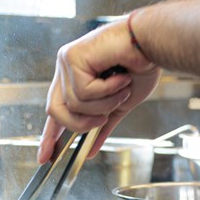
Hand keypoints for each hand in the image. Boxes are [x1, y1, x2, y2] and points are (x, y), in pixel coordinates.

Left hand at [37, 19, 159, 162]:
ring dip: (104, 103)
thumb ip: (103, 125)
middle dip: (79, 123)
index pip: (56, 111)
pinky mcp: (72, 56)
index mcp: (76, 80)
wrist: (154, 42)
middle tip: (103, 118)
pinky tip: (120, 77)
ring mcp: (67, 62)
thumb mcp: (121, 104)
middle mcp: (67, 70)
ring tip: (122, 88)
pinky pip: (83, 91)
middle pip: (55, 111)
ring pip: (74, 103)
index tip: (44, 157)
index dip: (49, 135)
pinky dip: (107, 90)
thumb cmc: (142, 65)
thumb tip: (90, 150)